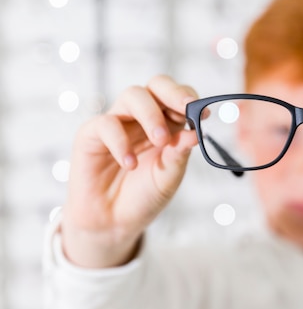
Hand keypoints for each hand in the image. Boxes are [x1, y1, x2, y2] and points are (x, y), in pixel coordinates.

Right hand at [61, 75, 198, 266]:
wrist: (113, 222)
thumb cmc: (144, 196)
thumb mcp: (169, 177)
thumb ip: (179, 154)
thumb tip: (196, 133)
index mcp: (166, 124)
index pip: (179, 97)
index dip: (191, 100)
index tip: (204, 113)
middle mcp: (142, 118)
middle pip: (156, 85)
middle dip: (173, 93)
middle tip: (185, 109)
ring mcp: (117, 123)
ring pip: (132, 95)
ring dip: (150, 114)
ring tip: (160, 141)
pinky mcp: (91, 134)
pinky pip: (106, 124)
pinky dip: (121, 142)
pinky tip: (129, 164)